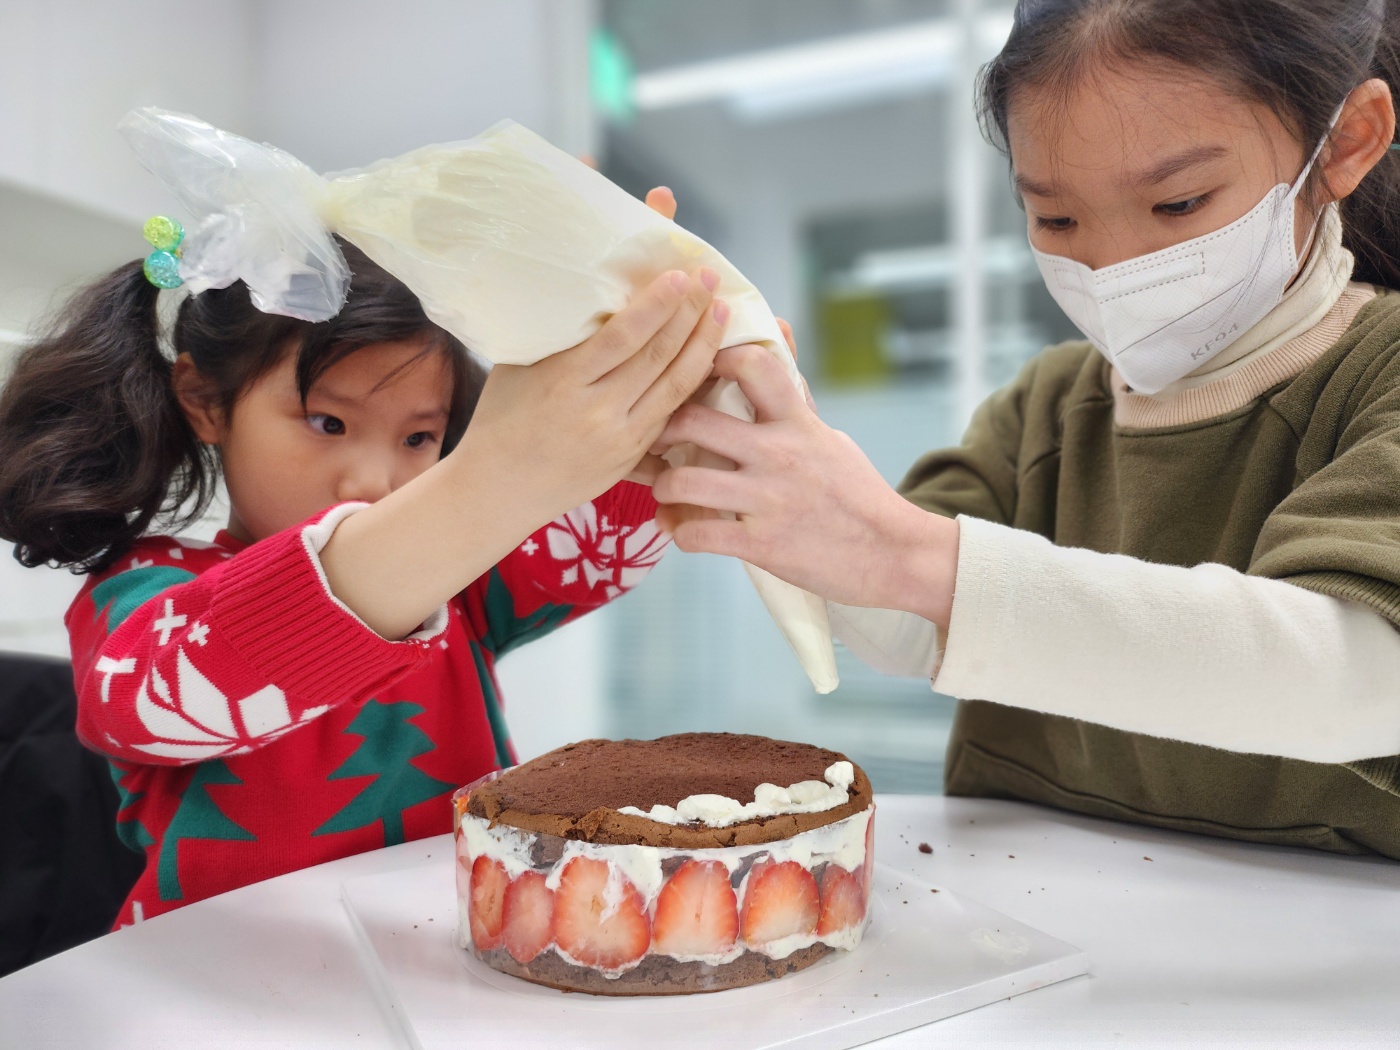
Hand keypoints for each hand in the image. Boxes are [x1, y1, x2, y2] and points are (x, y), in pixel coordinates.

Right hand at [464, 268, 728, 525]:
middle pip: (657, 356)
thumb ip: (561, 338)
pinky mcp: (631, 456)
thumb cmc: (501, 419)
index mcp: (563, 382)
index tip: (681, 276)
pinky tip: (707, 357)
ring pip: (675, 386)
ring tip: (721, 311)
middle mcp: (597, 411)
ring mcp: (620, 439)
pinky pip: (671, 413)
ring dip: (703, 345)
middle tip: (710, 279)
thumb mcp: (518, 368)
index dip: (657, 305)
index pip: (622, 337)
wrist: (499, 489)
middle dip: (690, 314)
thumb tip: (600, 295)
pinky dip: (693, 382)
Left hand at [650, 344, 958, 626]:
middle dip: (660, 429)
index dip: (711, 361)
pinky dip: (680, 534)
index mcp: (797, 422)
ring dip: (663, 488)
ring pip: (684, 480)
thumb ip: (794, 399)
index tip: (692, 376)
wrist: (895, 554)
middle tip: (652, 440)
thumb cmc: (858, 495)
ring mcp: (769, 500)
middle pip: (693, 420)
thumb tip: (779, 339)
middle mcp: (779, 454)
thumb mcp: (829, 439)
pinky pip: (697, 534)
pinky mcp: (763, 545)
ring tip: (665, 493)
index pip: (751, 364)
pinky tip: (682, 532)